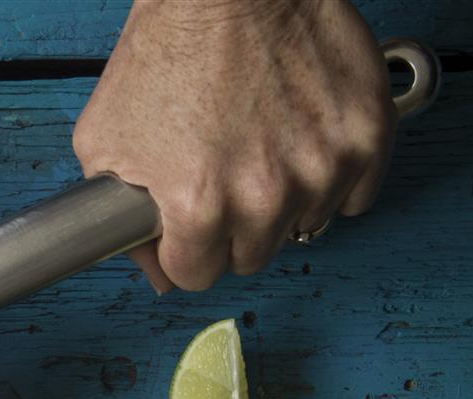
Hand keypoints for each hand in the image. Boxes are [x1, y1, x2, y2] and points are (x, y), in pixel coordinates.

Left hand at [73, 0, 393, 292]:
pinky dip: (333, 179)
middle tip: (221, 178)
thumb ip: (122, 220)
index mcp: (198, 208)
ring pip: (303, 227)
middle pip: (251, 256)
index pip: (196, 275)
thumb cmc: (167, 49)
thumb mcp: (106, 144)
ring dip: (283, 203)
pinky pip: (355, 196)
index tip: (185, 226)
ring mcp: (323, 167)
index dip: (184, 250)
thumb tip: (156, 271)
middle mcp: (265, 197)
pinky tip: (302, 144)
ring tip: (260, 149)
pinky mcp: (366, 135)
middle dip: (231, 229)